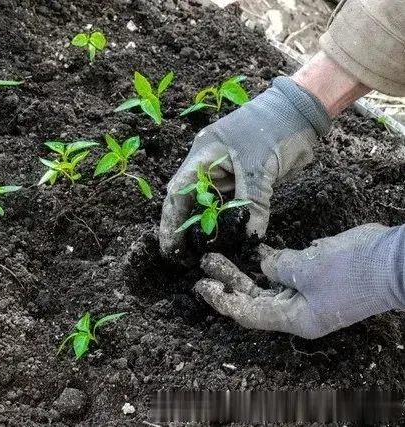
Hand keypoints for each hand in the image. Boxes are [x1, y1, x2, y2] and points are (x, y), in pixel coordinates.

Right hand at [159, 76, 330, 257]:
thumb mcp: (260, 167)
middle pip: (189, 202)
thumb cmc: (275, 129)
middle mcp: (208, 165)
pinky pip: (229, 204)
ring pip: (209, 206)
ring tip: (202, 253)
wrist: (300, 111)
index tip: (169, 247)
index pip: (178, 192)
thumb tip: (250, 237)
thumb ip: (253, 203)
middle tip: (183, 258)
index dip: (170, 221)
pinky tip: (228, 238)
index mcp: (203, 156)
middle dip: (185, 229)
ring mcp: (224, 172)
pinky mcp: (241, 179)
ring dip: (207, 228)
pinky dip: (228, 220)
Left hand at [195, 224, 404, 338]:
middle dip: (229, 281)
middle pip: (254, 298)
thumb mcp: (307, 267)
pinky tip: (255, 250)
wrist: (394, 260)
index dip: (224, 300)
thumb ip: (277, 266)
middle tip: (207, 263)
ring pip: (266, 285)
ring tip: (220, 256)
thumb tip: (264, 262)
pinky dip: (269, 262)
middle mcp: (298, 310)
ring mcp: (308, 295)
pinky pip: (284, 273)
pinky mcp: (315, 278)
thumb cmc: (351, 269)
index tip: (202, 285)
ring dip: (244, 271)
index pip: (249, 313)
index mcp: (295, 318)